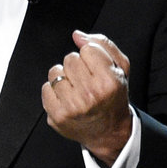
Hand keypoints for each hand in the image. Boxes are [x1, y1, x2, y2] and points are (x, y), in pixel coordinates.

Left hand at [41, 30, 131, 165]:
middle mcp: (90, 95)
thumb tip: (77, 35)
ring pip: (55, 71)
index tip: (97, 69)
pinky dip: (53, 91)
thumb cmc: (113, 96)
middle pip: (70, 58)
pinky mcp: (57, 116)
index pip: (88, 49)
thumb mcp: (121, 68)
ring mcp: (72, 107)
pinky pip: (45, 88)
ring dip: (64, 77)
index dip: (92, 56)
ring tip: (76, 89)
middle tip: (86, 80)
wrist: (109, 132)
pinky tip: (66, 98)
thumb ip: (103, 45)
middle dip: (77, 66)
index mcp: (109, 82)